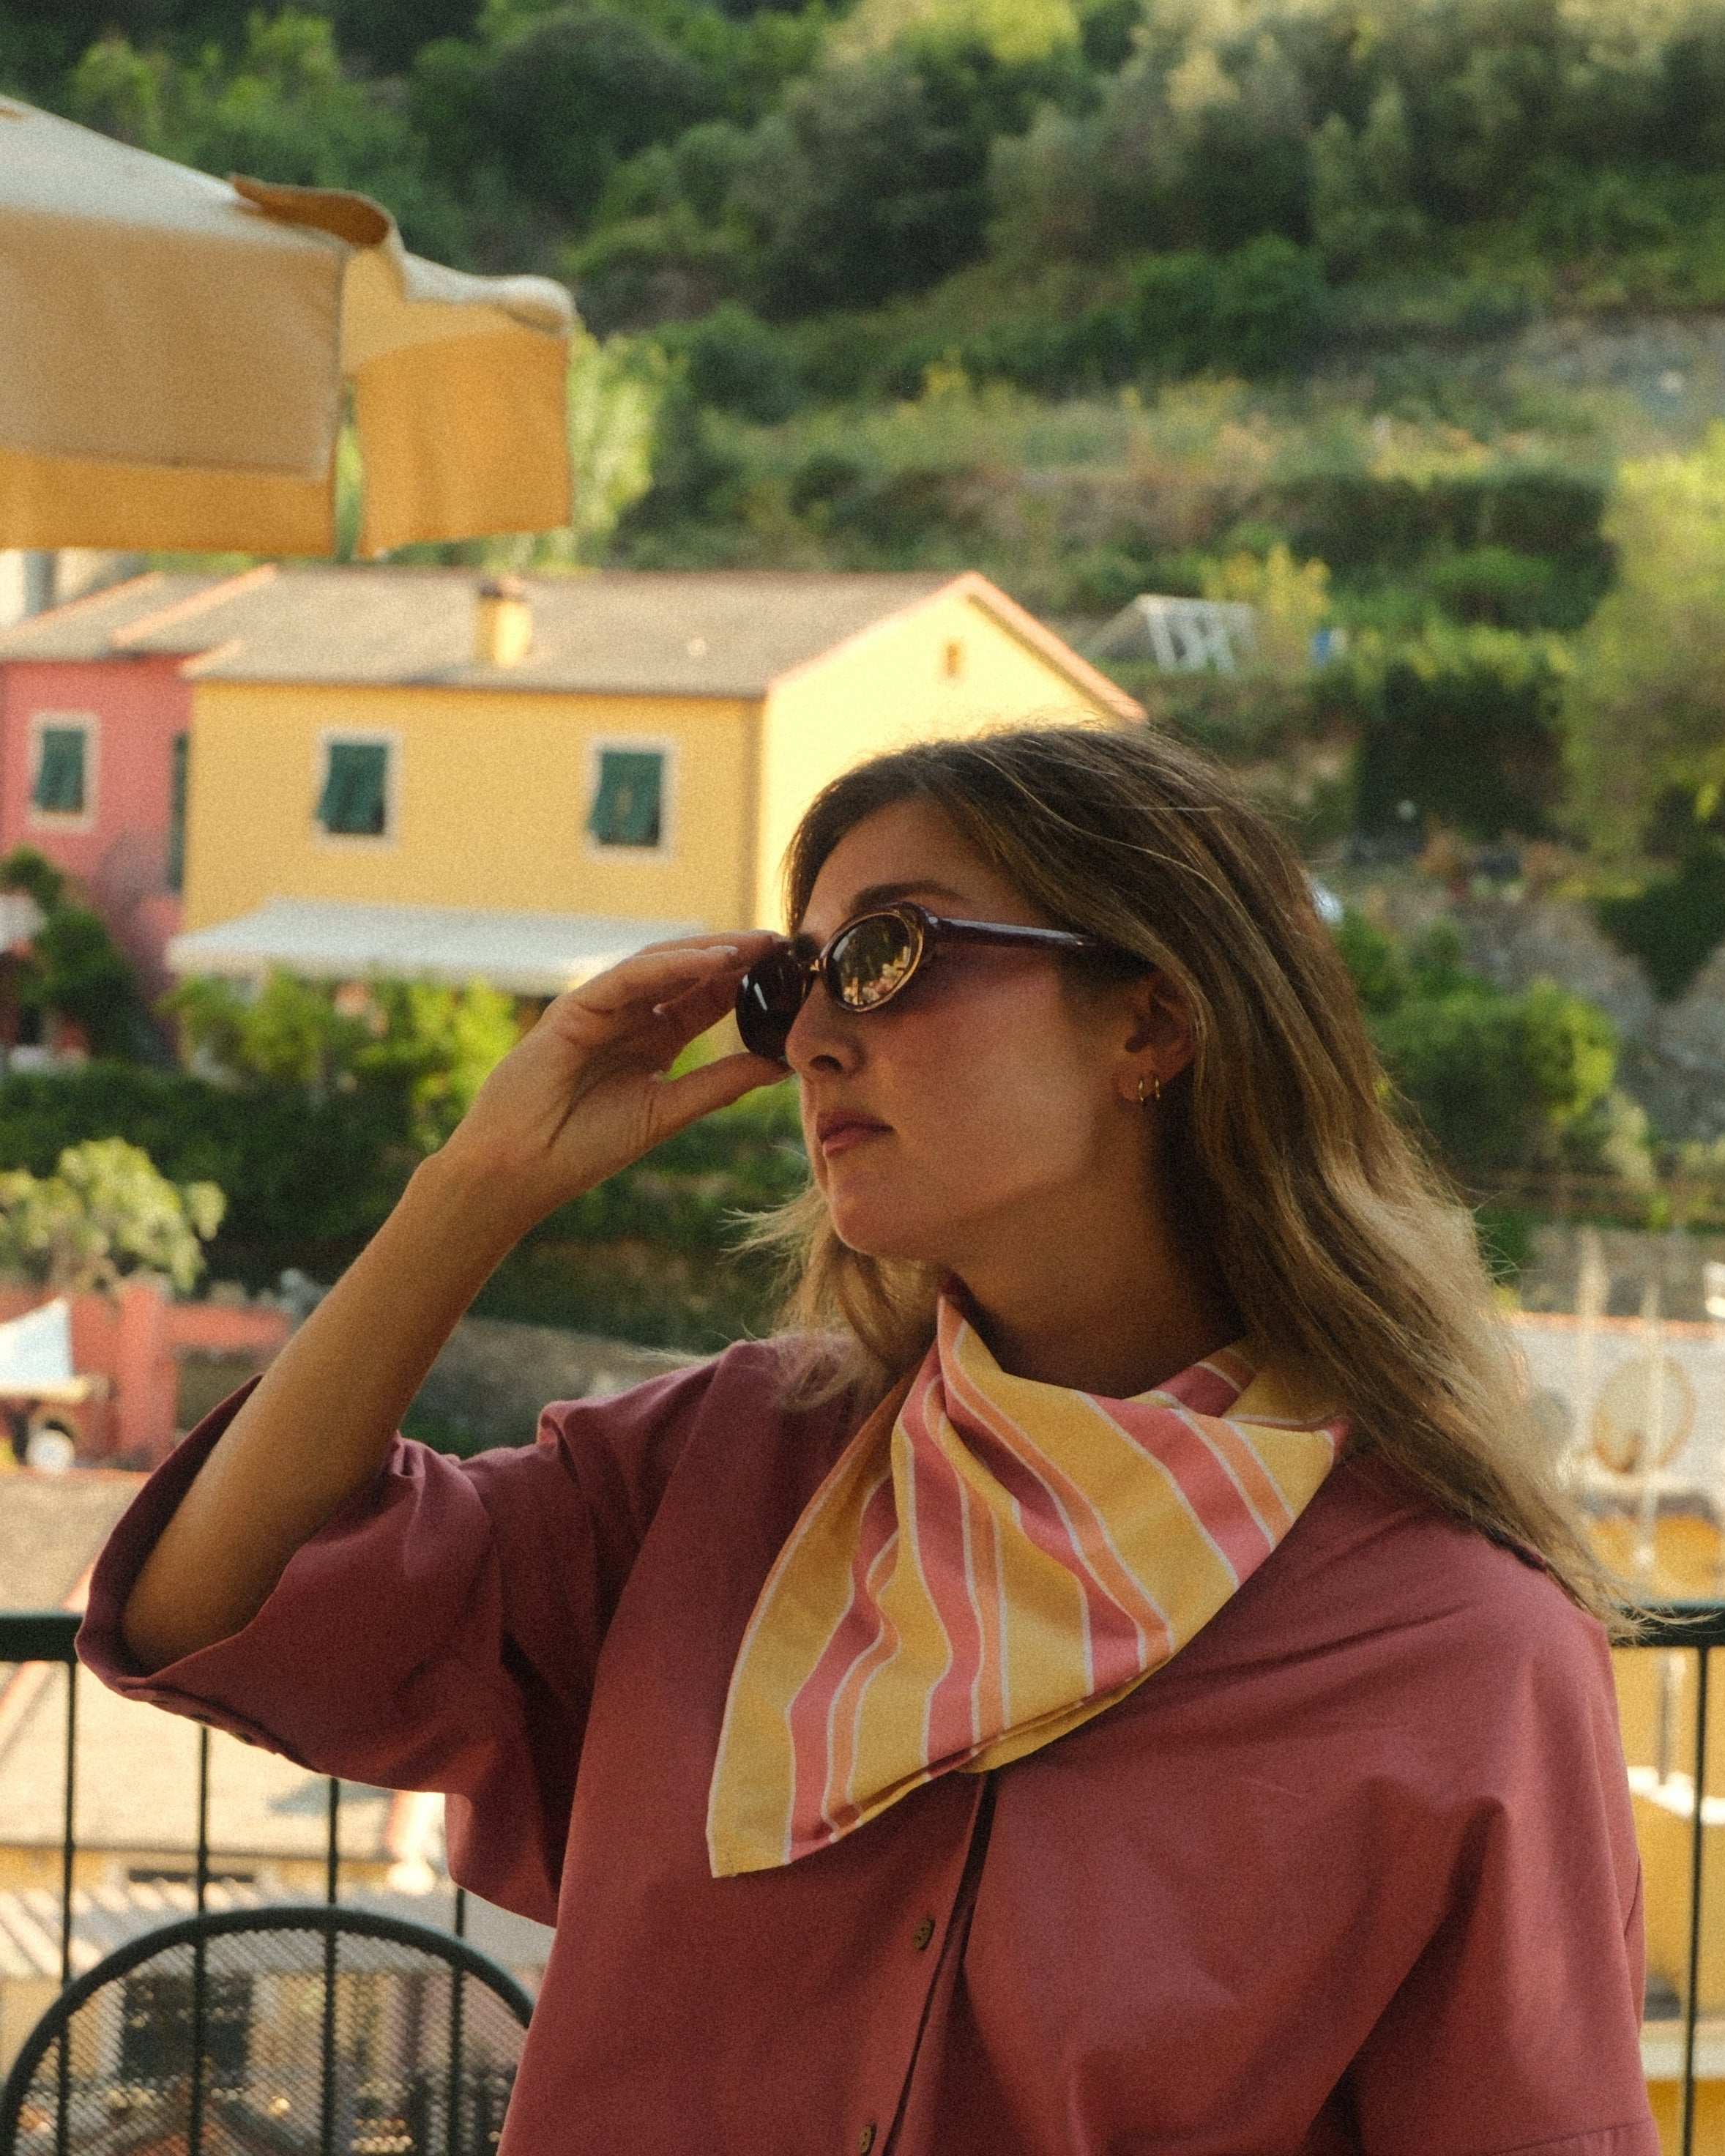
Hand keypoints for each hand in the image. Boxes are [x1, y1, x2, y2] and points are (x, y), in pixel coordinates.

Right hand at [433, 930, 786, 1232]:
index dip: (750, 982)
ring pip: (662, 965)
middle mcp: (629, 1016)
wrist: (522, 1169)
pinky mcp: (575, 1008)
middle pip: (690, 973)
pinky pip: (628, 978)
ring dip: (712, 951)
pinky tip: (713, 961)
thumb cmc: (586, 1146)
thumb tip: (782, 1063)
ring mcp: (601, 1008)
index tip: (796, 972)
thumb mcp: (669, 1110)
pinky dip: (671, 966)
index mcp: (653, 1040)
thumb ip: (721, 1083)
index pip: (707, 999)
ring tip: (761, 944)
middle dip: (739, 956)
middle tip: (788, 943)